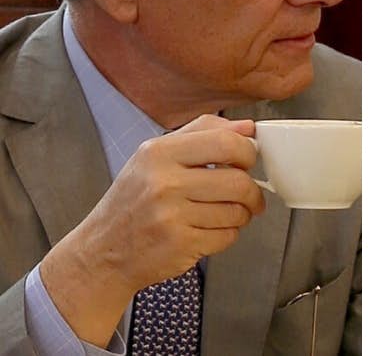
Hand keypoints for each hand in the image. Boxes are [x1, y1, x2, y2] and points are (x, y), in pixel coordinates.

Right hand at [40, 114, 264, 346]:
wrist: (102, 252)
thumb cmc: (134, 200)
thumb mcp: (156, 156)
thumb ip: (202, 133)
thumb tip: (247, 127)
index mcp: (159, 153)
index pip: (226, 142)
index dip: (248, 152)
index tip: (248, 161)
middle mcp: (163, 183)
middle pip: (238, 181)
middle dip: (252, 190)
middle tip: (250, 194)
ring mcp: (171, 217)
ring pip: (237, 211)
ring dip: (241, 214)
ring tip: (225, 213)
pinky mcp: (180, 246)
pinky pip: (228, 236)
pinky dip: (228, 234)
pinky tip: (211, 229)